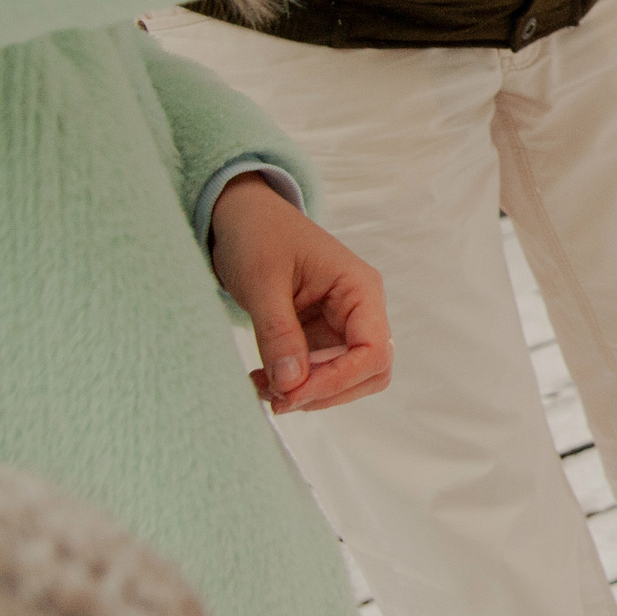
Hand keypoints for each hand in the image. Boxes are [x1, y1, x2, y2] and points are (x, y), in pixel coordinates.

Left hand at [206, 177, 391, 414]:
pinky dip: (295, 384)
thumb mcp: (263, 283)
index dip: (339, 380)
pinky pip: (321, 371)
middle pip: (371, 372)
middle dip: (328, 391)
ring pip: (348, 378)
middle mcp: (361, 309)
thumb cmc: (259, 235)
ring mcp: (342, 324)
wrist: (242, 216)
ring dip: (310, 392)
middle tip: (278, 398)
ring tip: (264, 388)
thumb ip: (279, 335)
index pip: (374, 351)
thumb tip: (291, 386)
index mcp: (360, 289)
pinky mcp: (321, 334)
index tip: (291, 393)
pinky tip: (264, 379)